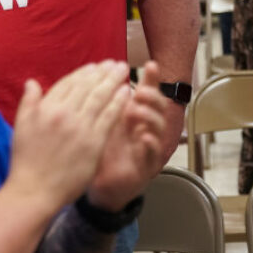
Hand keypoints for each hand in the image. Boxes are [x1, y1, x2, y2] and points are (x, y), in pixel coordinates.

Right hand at [5, 61, 131, 210]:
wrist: (34, 191)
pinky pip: (110, 117)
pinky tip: (126, 93)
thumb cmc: (26, 162)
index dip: (84, 73)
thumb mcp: (20, 127)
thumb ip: (28, 102)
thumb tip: (32, 82)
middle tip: (115, 63)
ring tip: (123, 71)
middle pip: (88, 86)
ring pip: (100, 97)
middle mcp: (64, 114)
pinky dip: (118, 102)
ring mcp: (80, 128)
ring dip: (114, 81)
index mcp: (46, 109)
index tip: (95, 66)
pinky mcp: (94, 142)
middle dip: (103, 72)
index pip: (68, 83)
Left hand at [87, 62, 168, 210]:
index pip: (147, 93)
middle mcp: (146, 129)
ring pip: (160, 126)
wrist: (102, 187)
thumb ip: (102, 104)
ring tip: (137, 110)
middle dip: (152, 95)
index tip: (150, 64)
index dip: (151, 79)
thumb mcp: (101, 125)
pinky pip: (154, 152)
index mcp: (136, 117)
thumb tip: (93, 77)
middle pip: (159, 106)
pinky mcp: (148, 165)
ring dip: (150, 115)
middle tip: (139, 91)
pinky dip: (151, 143)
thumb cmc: (103, 155)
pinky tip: (144, 137)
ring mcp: (150, 146)